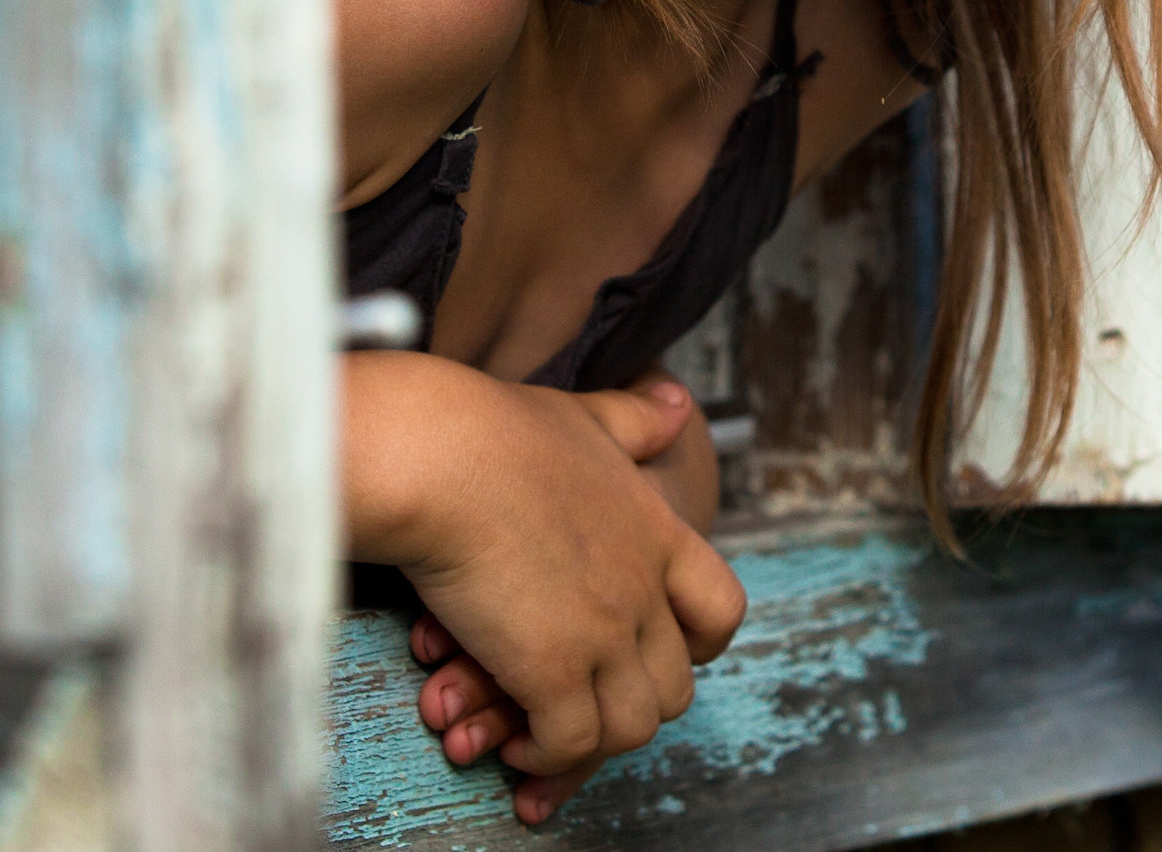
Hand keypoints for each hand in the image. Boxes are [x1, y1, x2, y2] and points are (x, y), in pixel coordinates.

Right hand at [341, 356, 745, 801]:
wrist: (439, 457)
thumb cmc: (493, 431)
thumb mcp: (582, 416)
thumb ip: (633, 422)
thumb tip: (678, 405)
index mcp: (656, 534)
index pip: (722, 609)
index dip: (700, 644)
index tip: (659, 652)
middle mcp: (643, 590)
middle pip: (675, 685)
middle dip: (632, 703)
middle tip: (581, 700)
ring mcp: (603, 634)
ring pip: (633, 727)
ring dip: (591, 740)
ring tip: (544, 732)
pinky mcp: (552, 670)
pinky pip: (572, 744)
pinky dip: (547, 755)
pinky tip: (512, 742)